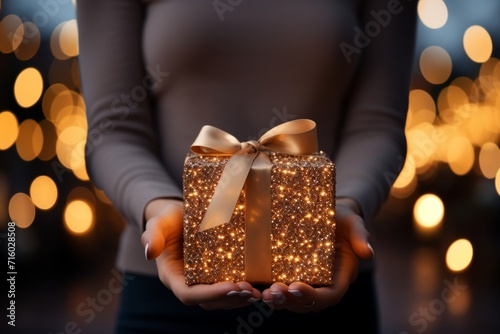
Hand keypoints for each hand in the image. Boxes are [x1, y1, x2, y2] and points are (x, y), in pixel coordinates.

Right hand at [141, 198, 261, 309]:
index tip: (232, 286)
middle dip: (230, 299)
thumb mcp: (158, 222)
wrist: (179, 215)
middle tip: (250, 290)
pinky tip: (259, 286)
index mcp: (173, 276)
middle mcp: (189, 284)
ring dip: (240, 299)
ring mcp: (203, 281)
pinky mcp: (216, 275)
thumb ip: (153, 235)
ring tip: (257, 292)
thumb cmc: (167, 219)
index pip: (190, 294)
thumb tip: (149, 251)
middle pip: (209, 302)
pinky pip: (229, 289)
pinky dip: (243, 290)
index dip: (211, 294)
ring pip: (221, 300)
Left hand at [260, 197, 373, 312]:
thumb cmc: (344, 219)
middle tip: (273, 293)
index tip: (296, 286)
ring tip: (264, 294)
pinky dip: (271, 291)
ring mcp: (307, 281)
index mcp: (341, 276)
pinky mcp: (292, 274)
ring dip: (279, 301)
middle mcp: (323, 283)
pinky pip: (283, 288)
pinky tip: (256, 287)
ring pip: (294, 301)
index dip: (313, 295)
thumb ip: (360, 236)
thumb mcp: (354, 223)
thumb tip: (368, 253)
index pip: (330, 295)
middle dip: (291, 301)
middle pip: (308, 303)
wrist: (330, 214)